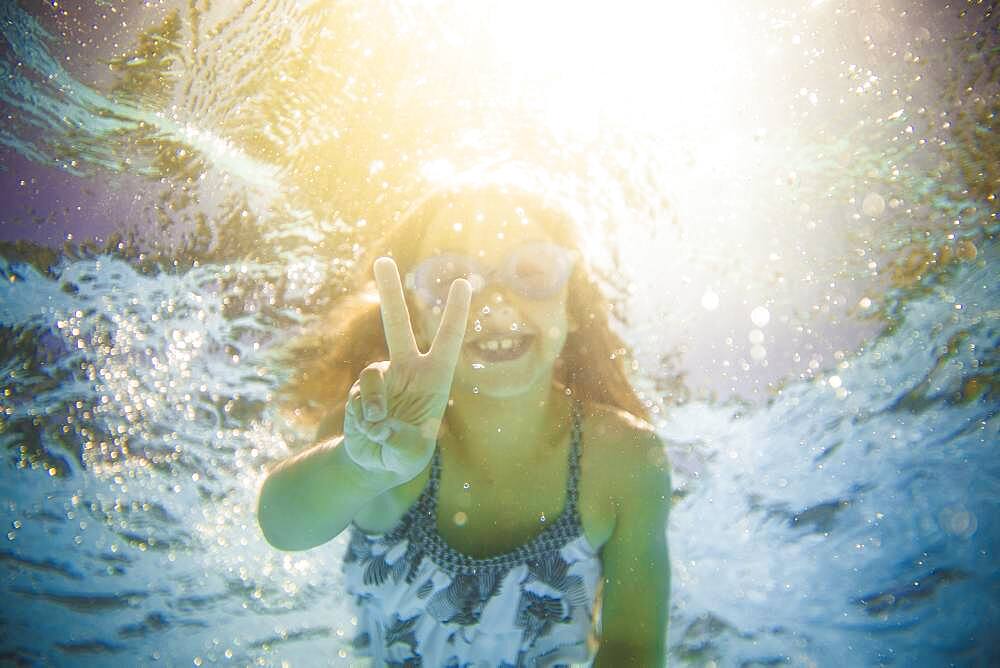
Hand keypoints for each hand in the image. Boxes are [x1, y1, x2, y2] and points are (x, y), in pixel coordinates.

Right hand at [342, 257, 470, 481]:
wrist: (373, 461)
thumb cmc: (403, 455)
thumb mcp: (411, 455)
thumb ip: (402, 442)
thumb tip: (379, 422)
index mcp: (434, 378)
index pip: (448, 340)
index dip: (455, 312)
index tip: (462, 282)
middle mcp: (407, 369)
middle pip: (397, 325)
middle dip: (389, 293)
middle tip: (383, 261)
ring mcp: (381, 378)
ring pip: (371, 376)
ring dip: (374, 405)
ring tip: (379, 430)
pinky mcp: (359, 390)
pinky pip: (359, 398)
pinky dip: (362, 418)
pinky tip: (368, 432)